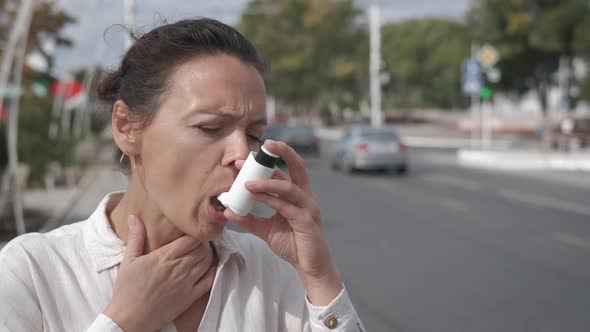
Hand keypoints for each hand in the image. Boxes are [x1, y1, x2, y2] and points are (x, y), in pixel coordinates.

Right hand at [103, 215, 214, 331]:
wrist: (129, 319)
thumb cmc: (126, 290)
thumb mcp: (128, 260)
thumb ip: (136, 237)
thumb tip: (134, 216)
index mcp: (164, 257)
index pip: (191, 239)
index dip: (195, 234)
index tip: (192, 232)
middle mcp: (179, 268)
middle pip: (202, 248)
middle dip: (203, 242)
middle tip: (199, 241)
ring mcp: (187, 283)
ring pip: (208, 261)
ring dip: (209, 254)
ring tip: (203, 252)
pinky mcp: (191, 297)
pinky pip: (210, 280)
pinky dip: (213, 270)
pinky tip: (209, 267)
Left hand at [223, 140, 341, 304]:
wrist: (310, 267)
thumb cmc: (293, 245)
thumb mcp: (266, 230)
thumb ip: (249, 220)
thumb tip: (229, 211)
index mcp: (298, 195)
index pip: (285, 171)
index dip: (269, 161)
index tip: (247, 157)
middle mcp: (305, 197)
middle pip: (298, 167)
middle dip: (283, 153)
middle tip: (265, 144)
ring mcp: (308, 208)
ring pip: (289, 188)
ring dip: (268, 183)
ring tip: (247, 183)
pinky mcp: (307, 222)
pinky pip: (288, 207)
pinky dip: (272, 200)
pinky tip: (258, 197)